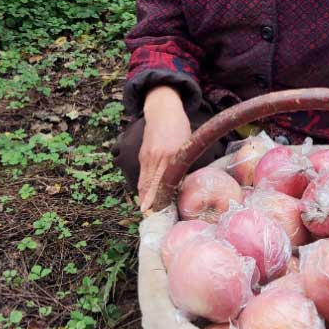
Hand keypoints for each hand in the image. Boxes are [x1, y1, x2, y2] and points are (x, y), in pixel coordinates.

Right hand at [138, 88, 192, 212]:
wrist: (162, 110)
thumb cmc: (180, 127)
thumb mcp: (187, 143)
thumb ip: (183, 163)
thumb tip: (182, 183)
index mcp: (170, 154)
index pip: (162, 180)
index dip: (157, 196)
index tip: (155, 210)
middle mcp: (156, 157)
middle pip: (149, 184)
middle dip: (148, 202)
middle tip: (150, 218)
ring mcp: (147, 156)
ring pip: (143, 182)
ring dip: (144, 197)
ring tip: (146, 213)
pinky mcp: (142, 155)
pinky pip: (142, 175)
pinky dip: (143, 188)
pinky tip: (144, 198)